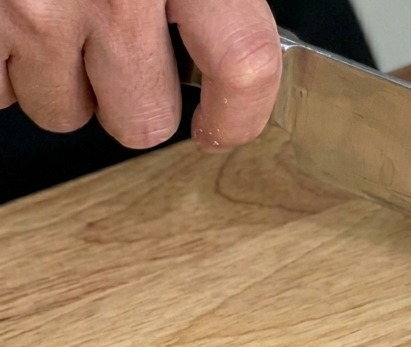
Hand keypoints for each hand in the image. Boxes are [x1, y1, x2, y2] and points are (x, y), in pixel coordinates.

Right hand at [0, 0, 280, 151]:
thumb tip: (232, 50)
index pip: (244, 67)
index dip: (239, 114)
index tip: (224, 128)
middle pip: (143, 122)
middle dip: (134, 104)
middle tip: (125, 61)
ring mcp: (37, 10)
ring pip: (63, 113)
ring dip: (63, 84)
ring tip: (59, 24)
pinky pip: (0, 91)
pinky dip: (7, 67)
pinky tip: (16, 28)